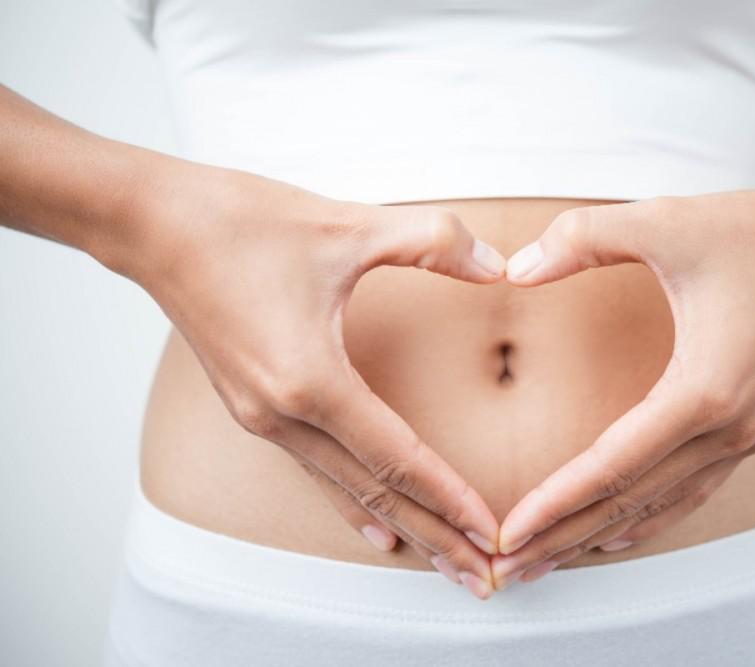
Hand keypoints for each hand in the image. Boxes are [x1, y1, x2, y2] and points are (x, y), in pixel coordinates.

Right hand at [126, 161, 505, 597]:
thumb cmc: (240, 223)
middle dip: (436, 537)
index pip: (398, 458)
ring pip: (347, 490)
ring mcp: (263, 418)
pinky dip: (354, 504)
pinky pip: (316, 471)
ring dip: (402, 527)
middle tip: (485, 578)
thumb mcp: (349, 224)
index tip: (493, 534)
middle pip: (376, 493)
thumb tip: (500, 266)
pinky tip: (377, 530)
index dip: (450, 498)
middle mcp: (283, 414)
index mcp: (309, 380)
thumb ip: (434, 243)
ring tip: (445, 564)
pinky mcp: (254, 408)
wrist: (152, 224)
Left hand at [490, 190, 754, 587]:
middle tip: (507, 569)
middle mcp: (729, 430)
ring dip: (598, 536)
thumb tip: (513, 270)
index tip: (507, 534)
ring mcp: (745, 437)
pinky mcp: (749, 431)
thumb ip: (582, 239)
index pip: (613, 467)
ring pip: (659, 507)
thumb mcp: (664, 220)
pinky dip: (645, 519)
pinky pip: (688, 492)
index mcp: (704, 390)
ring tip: (545, 561)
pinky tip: (612, 533)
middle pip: (631, 503)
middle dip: (564, 538)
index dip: (555, 503)